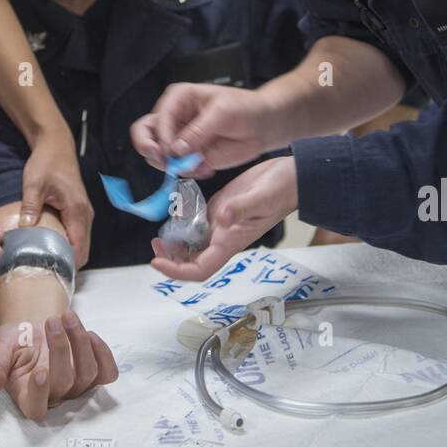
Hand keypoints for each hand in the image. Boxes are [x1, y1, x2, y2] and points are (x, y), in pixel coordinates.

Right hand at [0, 311, 117, 420]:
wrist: (35, 327)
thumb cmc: (17, 341)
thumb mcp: (1, 348)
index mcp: (27, 396)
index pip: (36, 407)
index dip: (40, 393)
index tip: (40, 370)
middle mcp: (55, 396)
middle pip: (65, 382)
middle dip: (61, 347)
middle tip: (51, 320)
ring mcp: (77, 386)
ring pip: (88, 374)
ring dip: (80, 341)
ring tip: (67, 315)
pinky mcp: (95, 374)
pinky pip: (107, 373)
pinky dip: (103, 354)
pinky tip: (90, 333)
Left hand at [20, 132, 92, 267]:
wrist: (57, 146)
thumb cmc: (47, 162)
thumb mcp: (34, 183)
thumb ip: (31, 206)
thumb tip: (26, 228)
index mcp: (77, 210)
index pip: (79, 248)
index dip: (68, 265)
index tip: (51, 276)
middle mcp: (85, 214)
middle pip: (83, 250)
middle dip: (67, 264)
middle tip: (44, 275)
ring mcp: (84, 213)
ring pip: (81, 244)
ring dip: (67, 255)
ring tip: (44, 265)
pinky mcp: (79, 211)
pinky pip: (77, 235)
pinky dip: (67, 245)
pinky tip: (48, 248)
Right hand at [132, 83, 276, 177]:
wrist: (263, 125)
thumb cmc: (244, 108)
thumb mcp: (223, 113)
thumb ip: (198, 130)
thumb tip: (176, 149)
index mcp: (178, 98)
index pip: (158, 118)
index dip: (162, 137)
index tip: (172, 152)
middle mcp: (173, 118)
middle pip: (144, 132)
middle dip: (149, 149)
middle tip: (163, 161)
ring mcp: (179, 138)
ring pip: (156, 154)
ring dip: (171, 165)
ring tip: (196, 166)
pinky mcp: (188, 156)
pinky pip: (176, 168)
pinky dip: (187, 173)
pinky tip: (206, 169)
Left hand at [150, 155, 297, 279]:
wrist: (291, 176)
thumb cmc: (282, 189)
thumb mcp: (262, 197)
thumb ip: (241, 208)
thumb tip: (222, 218)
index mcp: (232, 240)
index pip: (201, 268)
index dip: (177, 271)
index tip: (158, 261)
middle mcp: (224, 237)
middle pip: (192, 260)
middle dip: (171, 258)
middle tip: (155, 244)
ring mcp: (222, 225)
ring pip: (193, 244)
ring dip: (175, 243)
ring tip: (161, 233)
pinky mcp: (220, 210)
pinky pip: (198, 224)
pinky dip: (184, 222)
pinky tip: (177, 210)